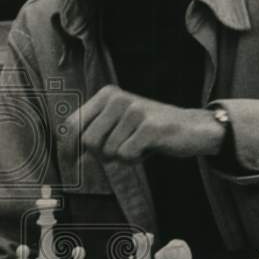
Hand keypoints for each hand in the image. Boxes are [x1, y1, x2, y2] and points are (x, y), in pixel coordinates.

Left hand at [65, 85, 224, 161]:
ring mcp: (133, 110)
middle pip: (88, 141)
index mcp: (107, 95)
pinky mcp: (148, 126)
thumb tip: (66, 152)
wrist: (192, 128)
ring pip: (108, 151)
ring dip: (123, 157)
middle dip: (102, 154)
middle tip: (123, 149)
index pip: (72, 124)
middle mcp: (117, 98)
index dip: (68, 148)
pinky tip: (149, 148)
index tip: (70, 164)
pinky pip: (126, 155)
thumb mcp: (119, 123)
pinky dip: (136, 159)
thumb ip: (94, 131)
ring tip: (140, 145)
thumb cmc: (150, 130)